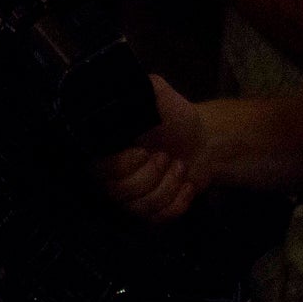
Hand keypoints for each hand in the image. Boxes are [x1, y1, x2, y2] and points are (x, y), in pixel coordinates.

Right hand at [96, 75, 206, 221]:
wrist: (203, 141)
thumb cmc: (175, 117)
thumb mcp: (156, 92)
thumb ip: (136, 86)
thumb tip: (113, 82)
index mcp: (104, 146)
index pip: (99, 168)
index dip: (123, 164)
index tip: (145, 150)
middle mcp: (109, 174)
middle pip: (118, 191)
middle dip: (151, 175)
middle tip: (166, 156)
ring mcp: (129, 195)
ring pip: (139, 207)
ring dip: (168, 187)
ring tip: (179, 167)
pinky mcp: (149, 211)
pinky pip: (156, 218)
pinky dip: (177, 202)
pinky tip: (186, 184)